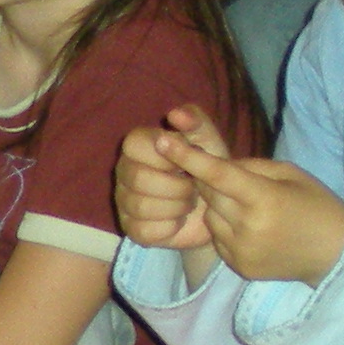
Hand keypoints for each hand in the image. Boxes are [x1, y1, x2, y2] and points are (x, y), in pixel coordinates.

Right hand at [115, 106, 221, 252]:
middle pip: (139, 179)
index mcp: (137, 144)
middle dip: (177, 186)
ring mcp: (124, 201)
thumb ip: (195, 121)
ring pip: (142, 206)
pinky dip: (170, 227)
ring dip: (176, 207)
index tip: (185, 162)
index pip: (135, 145)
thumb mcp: (208, 139)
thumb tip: (175, 114)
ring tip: (189, 202)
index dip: (165, 156)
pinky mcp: (132, 228)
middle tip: (193, 187)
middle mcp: (124, 171)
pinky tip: (179, 220)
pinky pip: (145, 230)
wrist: (218, 206)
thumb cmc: (208, 165)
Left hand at [151, 126, 343, 286]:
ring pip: (210, 216)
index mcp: (264, 198)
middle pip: (208, 194)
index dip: (188, 156)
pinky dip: (226, 227)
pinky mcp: (240, 266)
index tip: (163, 140)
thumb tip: (215, 164)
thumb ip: (250, 166)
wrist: (335, 255)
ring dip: (219, 205)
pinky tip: (252, 227)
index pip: (217, 174)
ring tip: (249, 205)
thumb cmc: (317, 205)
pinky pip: (218, 238)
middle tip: (232, 176)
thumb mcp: (289, 174)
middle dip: (211, 180)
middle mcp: (248, 226)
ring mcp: (241, 250)